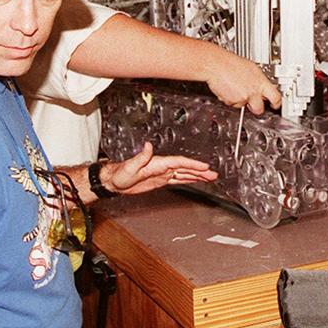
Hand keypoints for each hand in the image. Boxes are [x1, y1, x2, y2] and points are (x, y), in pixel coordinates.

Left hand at [103, 142, 217, 194]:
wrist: (114, 181)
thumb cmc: (120, 174)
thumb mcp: (130, 166)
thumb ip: (141, 157)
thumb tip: (148, 146)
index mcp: (158, 163)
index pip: (179, 162)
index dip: (192, 164)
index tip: (204, 166)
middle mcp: (162, 166)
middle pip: (185, 167)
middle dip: (200, 170)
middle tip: (213, 174)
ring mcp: (162, 173)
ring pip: (184, 173)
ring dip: (197, 175)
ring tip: (210, 177)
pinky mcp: (161, 180)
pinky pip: (178, 178)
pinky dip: (188, 179)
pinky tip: (195, 179)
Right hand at [205, 49, 280, 114]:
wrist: (216, 64)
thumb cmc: (230, 63)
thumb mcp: (251, 68)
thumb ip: (258, 80)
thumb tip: (261, 86)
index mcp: (261, 81)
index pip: (275, 97)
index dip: (276, 103)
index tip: (275, 105)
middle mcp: (254, 91)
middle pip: (259, 109)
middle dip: (256, 108)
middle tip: (253, 105)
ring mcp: (243, 97)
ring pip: (243, 105)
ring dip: (239, 100)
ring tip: (233, 87)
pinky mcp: (233, 101)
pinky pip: (232, 104)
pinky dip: (230, 99)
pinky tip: (227, 88)